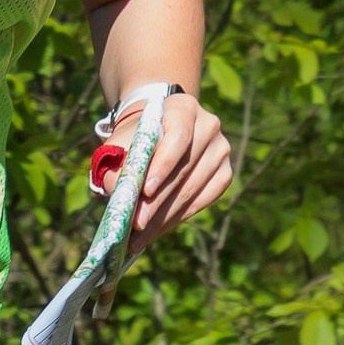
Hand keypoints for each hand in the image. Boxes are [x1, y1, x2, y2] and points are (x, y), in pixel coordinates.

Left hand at [98, 91, 232, 256]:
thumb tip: (120, 197)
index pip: (178, 137)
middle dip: (157, 201)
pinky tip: (159, 229)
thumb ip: (118, 164)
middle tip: (136, 226)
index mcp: (183, 108)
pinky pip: (203, 200)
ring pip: (193, 189)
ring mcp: (221, 150)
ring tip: (140, 236)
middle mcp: (209, 126)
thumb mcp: (121, 143)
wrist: (158, 133)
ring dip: (165, 216)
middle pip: (185, 169)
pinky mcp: (225, 173)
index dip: (163, 165)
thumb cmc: (137, 138)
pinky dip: (179, 217)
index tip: (145, 191)